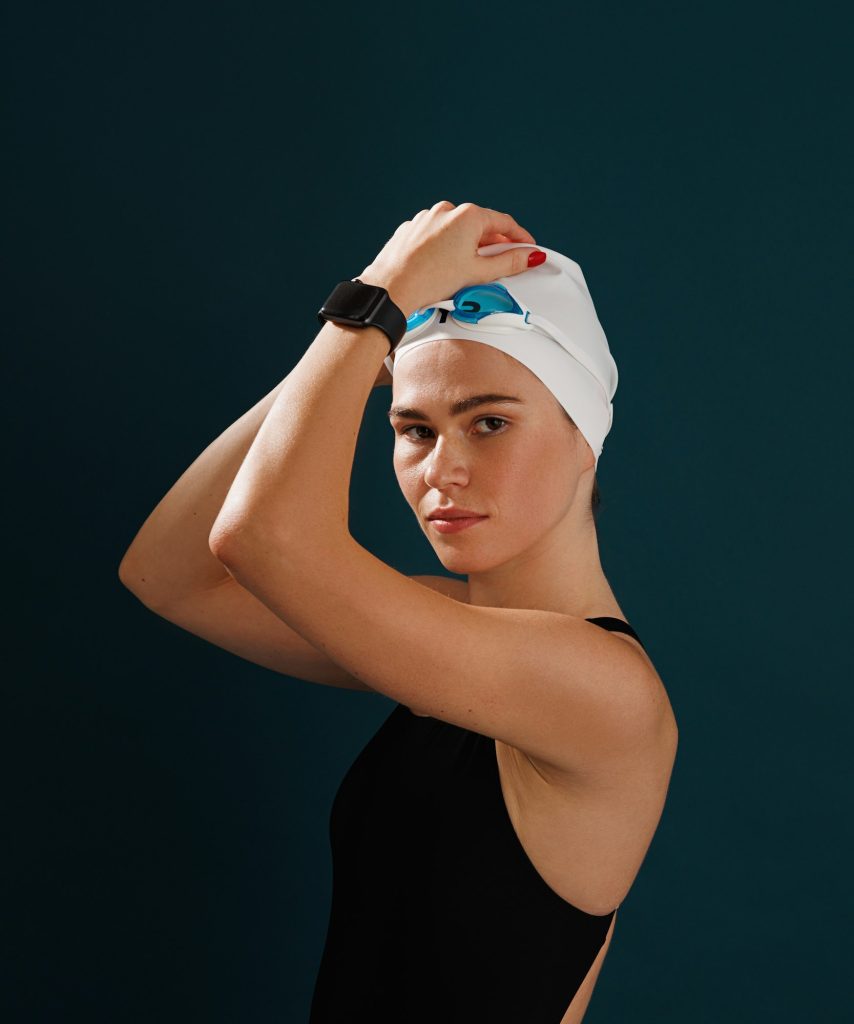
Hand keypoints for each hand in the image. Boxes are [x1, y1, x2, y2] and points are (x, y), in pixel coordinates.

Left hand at [357, 201, 543, 320]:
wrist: (391, 288)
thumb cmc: (428, 279)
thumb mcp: (478, 273)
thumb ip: (509, 262)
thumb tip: (528, 256)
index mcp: (467, 216)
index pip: (504, 223)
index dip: (520, 238)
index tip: (527, 247)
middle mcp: (446, 211)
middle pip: (480, 226)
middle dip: (493, 244)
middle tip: (501, 263)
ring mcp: (426, 219)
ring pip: (457, 231)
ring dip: (468, 247)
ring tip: (467, 272)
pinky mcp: (412, 230)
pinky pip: (437, 237)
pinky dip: (446, 248)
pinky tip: (444, 268)